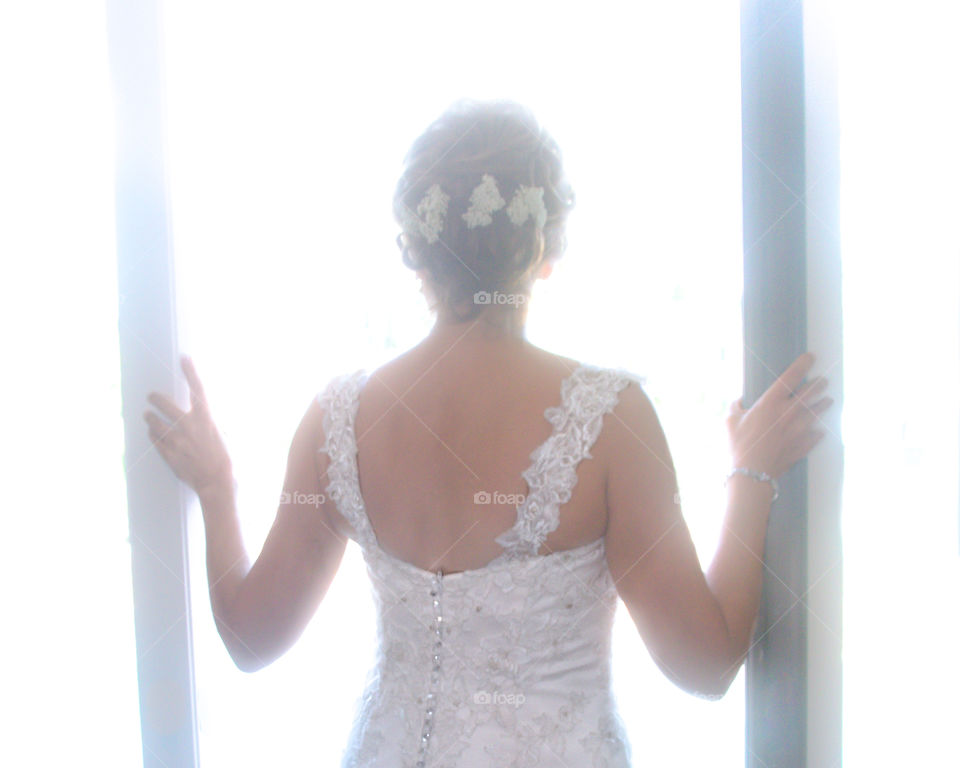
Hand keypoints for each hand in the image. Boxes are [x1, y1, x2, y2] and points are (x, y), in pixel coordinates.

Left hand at [143, 355, 232, 495]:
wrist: (215, 482)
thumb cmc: (225, 458)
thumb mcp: (222, 434)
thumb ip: (210, 421)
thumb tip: (204, 412)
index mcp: (206, 418)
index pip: (197, 388)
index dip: (190, 371)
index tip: (184, 358)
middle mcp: (189, 426)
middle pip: (165, 404)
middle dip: (155, 398)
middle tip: (151, 396)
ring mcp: (176, 440)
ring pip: (154, 422)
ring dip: (150, 417)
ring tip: (148, 416)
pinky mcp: (168, 453)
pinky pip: (154, 440)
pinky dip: (152, 435)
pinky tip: (152, 433)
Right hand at [726, 352, 833, 479]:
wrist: (751, 473)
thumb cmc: (739, 445)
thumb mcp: (730, 420)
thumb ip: (736, 407)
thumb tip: (738, 401)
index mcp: (770, 403)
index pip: (790, 377)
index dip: (802, 365)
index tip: (810, 357)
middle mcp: (787, 413)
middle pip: (810, 394)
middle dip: (819, 385)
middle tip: (823, 381)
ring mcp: (797, 431)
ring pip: (816, 413)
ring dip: (823, 406)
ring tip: (828, 400)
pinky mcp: (801, 446)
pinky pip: (814, 437)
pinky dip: (817, 433)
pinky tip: (820, 430)